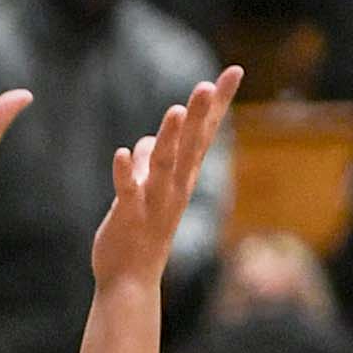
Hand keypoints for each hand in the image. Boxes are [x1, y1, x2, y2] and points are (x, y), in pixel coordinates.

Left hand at [91, 67, 240, 286]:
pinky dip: (124, 174)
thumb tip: (144, 142)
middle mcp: (173, 187)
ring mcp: (152, 202)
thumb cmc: (140, 234)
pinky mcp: (128, 217)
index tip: (233, 71)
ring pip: (162, 165)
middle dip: (200, 115)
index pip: (203, 134)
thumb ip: (147, 164)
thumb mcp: (146, 192)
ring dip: (168, 139)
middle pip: (189, 145)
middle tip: (208, 84)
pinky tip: (120, 153)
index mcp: (181, 178)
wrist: (129, 281)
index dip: (217, 103)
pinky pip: (126, 192)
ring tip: (175, 111)